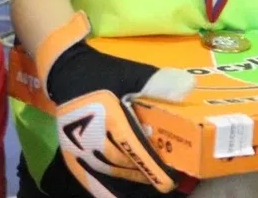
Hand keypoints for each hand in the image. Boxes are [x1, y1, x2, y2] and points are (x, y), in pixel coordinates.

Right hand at [41, 13, 193, 194]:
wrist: (69, 71)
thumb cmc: (106, 73)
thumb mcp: (134, 72)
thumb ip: (159, 82)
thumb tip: (189, 87)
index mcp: (108, 116)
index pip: (131, 146)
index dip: (149, 165)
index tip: (167, 181)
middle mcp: (91, 136)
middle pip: (121, 161)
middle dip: (144, 171)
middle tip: (166, 178)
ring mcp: (78, 147)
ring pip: (107, 170)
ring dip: (129, 177)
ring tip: (149, 179)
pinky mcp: (72, 152)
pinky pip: (87, 175)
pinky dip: (102, 187)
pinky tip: (114, 193)